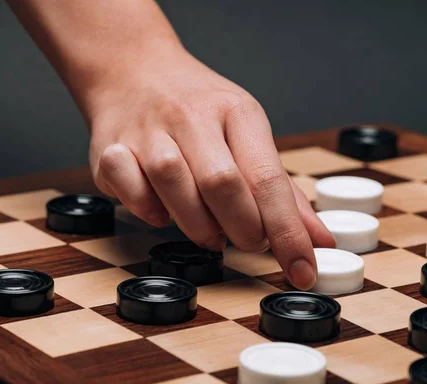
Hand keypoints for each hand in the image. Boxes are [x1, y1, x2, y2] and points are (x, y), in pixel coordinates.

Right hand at [85, 47, 334, 289]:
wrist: (132, 71)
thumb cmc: (195, 108)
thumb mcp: (245, 133)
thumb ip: (280, 190)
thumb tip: (316, 240)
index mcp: (235, 111)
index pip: (267, 177)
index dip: (287, 232)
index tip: (303, 269)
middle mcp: (190, 116)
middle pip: (221, 183)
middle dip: (243, 228)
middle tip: (248, 242)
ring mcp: (146, 131)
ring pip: (172, 183)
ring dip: (196, 224)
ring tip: (210, 234)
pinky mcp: (110, 148)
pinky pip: (128, 187)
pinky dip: (145, 209)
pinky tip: (159, 209)